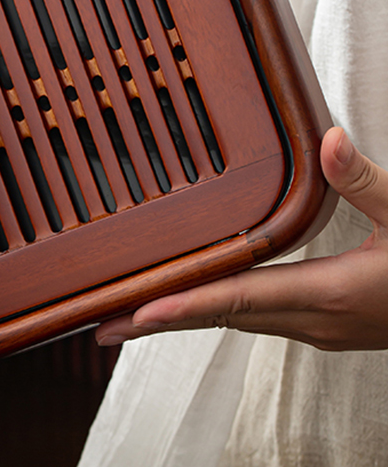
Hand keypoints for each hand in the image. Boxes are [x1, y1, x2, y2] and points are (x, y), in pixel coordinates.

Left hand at [96, 127, 386, 351]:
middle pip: (224, 317)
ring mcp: (325, 329)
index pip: (237, 299)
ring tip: (139, 310)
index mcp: (331, 295)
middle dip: (164, 318)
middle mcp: (318, 321)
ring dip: (188, 314)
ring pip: (239, 320)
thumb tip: (330, 138)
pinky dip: (221, 308)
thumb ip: (367, 182)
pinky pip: (260, 317)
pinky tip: (205, 295)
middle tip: (106, 319)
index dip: (181, 306)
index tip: (133, 314)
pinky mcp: (332, 323)